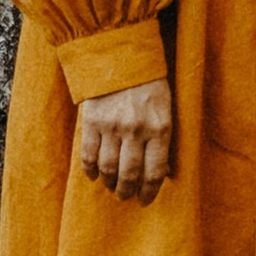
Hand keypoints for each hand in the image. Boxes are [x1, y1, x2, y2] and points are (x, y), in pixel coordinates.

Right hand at [75, 77, 171, 201]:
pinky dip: (91, 170)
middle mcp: (136, 130)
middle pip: (130, 176)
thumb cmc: (149, 83)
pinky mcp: (92, 122)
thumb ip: (162, 137)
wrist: (122, 55)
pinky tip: (94, 175)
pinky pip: (89, 156)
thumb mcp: (165, 107)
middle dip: (127, 191)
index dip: (149, 192)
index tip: (145, 200)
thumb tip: (160, 172)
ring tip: (112, 186)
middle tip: (125, 196)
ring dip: (109, 183)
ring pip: (108, 169)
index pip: (155, 173)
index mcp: (160, 127)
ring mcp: (112, 127)